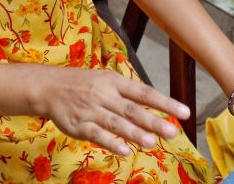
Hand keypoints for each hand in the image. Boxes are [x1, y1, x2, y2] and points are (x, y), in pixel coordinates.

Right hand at [36, 66, 187, 155]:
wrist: (49, 87)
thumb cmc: (84, 85)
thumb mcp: (107, 81)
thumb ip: (129, 95)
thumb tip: (156, 107)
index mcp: (115, 82)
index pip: (144, 93)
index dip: (165, 102)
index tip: (184, 112)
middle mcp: (105, 95)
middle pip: (132, 109)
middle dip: (153, 121)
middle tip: (173, 132)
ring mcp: (91, 110)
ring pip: (116, 123)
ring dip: (134, 133)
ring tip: (152, 142)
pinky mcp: (79, 125)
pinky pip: (97, 135)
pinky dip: (111, 143)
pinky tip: (125, 151)